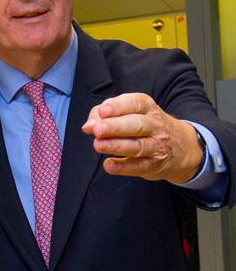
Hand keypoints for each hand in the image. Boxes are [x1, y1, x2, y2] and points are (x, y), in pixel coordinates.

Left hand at [81, 93, 202, 182]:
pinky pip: (138, 167)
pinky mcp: (153, 165)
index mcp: (148, 108)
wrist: (183, 148)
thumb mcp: (131, 113)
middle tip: (97, 130)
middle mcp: (154, 126)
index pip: (135, 103)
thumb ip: (105, 115)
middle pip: (136, 125)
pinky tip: (109, 165)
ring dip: (116, 146)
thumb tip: (88, 125)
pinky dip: (123, 167)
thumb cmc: (147, 126)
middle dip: (115, 127)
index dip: (118, 106)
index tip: (103, 111)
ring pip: (137, 146)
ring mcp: (156, 146)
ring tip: (98, 145)